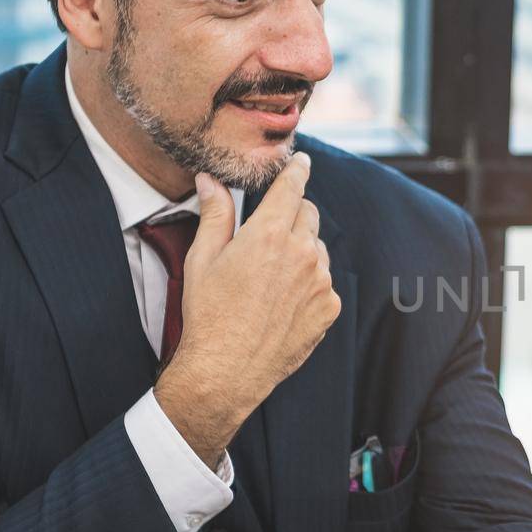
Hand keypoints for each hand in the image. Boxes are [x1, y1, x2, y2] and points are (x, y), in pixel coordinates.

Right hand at [155, 152, 340, 465]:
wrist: (227, 371)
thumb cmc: (209, 315)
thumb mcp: (202, 259)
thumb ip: (215, 214)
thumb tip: (210, 180)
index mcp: (270, 235)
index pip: (292, 187)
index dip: (297, 169)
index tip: (302, 161)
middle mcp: (303, 253)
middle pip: (309, 214)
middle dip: (292, 214)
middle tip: (269, 233)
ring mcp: (320, 282)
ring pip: (317, 249)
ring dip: (301, 251)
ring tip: (269, 278)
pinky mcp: (329, 307)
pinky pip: (323, 282)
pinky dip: (308, 283)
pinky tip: (282, 302)